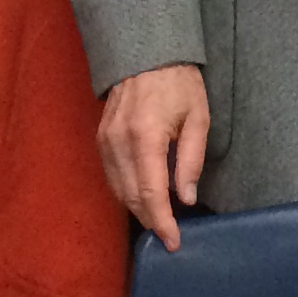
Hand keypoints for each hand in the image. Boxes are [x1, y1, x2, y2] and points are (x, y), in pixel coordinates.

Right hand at [98, 64, 210, 249]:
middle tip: (170, 236)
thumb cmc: (179, 84)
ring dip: (137, 209)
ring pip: (117, 190)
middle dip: (151, 220)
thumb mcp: (198, 118)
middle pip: (130, 196)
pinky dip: (125, 192)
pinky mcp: (99, 138)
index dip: (162, 222)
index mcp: (146, 136)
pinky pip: (110, 176)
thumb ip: (191, 160)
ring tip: (159, 221)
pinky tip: (142, 198)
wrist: (146, 54)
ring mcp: (105, 140)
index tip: (173, 242)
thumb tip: (185, 199)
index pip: (150, 192)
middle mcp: (119, 142)